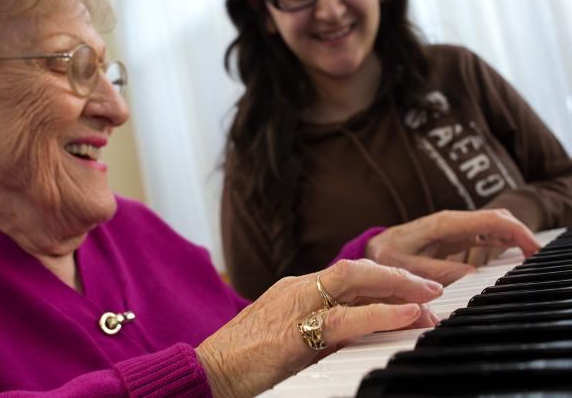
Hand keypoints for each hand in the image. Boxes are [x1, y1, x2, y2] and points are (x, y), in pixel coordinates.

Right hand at [196, 259, 441, 396]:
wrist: (209, 371)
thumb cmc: (244, 359)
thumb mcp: (288, 338)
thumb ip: (321, 332)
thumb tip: (363, 336)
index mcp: (294, 289)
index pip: (347, 275)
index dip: (383, 278)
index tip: (411, 289)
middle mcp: (296, 289)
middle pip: (354, 270)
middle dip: (396, 274)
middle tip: (432, 288)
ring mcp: (294, 305)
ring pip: (353, 281)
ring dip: (396, 287)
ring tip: (429, 298)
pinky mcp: (294, 332)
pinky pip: (344, 318)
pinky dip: (380, 313)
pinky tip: (406, 316)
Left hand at [366, 209, 540, 285]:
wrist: (372, 249)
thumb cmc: (385, 255)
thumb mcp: (405, 266)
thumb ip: (436, 271)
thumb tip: (471, 275)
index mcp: (445, 224)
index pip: (491, 220)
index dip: (518, 232)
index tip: (533, 250)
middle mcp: (453, 222)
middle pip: (498, 219)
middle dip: (522, 234)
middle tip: (536, 259)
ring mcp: (454, 228)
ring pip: (494, 226)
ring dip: (515, 239)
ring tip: (529, 261)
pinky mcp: (454, 237)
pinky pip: (485, 236)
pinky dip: (503, 243)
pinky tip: (513, 255)